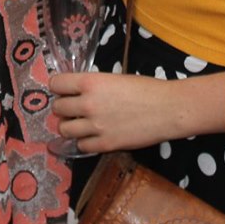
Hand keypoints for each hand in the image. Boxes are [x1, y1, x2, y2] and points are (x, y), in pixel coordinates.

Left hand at [47, 70, 192, 154]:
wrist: (168, 109)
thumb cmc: (146, 88)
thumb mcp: (115, 78)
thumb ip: (94, 86)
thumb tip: (77, 93)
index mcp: (91, 82)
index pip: (56, 84)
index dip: (59, 87)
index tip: (65, 90)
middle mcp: (88, 104)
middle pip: (57, 108)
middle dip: (64, 108)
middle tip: (75, 108)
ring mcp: (95, 127)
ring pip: (64, 129)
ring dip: (70, 125)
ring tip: (82, 123)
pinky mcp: (105, 144)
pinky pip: (81, 146)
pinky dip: (85, 141)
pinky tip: (94, 135)